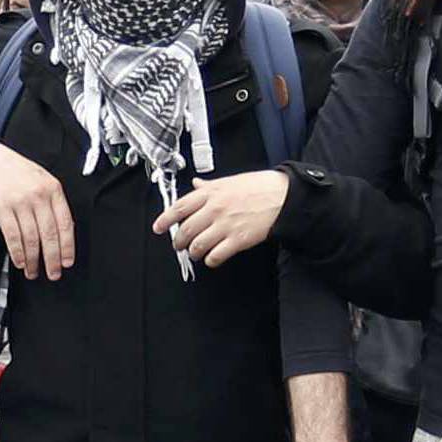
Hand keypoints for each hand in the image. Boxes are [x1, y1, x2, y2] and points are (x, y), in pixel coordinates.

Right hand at [0, 141, 74, 280]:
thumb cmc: (16, 171)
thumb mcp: (42, 180)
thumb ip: (53, 202)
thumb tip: (61, 232)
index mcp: (53, 189)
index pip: (65, 223)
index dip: (67, 246)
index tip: (67, 261)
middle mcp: (38, 196)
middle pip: (49, 234)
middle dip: (52, 258)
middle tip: (53, 273)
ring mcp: (20, 202)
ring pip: (31, 238)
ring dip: (33, 259)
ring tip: (33, 271)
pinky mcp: (2, 208)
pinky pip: (13, 236)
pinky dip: (17, 252)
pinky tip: (20, 261)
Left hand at [154, 169, 289, 267]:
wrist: (282, 196)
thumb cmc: (258, 187)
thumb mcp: (229, 181)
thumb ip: (209, 186)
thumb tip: (195, 184)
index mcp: (210, 193)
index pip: (180, 207)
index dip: (165, 219)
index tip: (158, 227)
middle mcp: (214, 209)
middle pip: (186, 230)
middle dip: (179, 241)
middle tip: (179, 245)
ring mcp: (225, 225)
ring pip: (198, 245)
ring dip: (193, 252)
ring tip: (196, 253)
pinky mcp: (238, 240)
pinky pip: (216, 256)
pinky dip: (210, 260)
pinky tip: (212, 258)